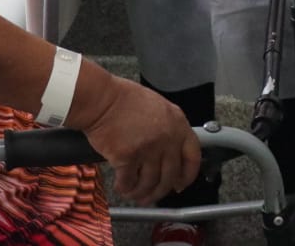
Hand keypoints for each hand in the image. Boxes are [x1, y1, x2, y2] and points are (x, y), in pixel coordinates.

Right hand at [79, 77, 200, 204]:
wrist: (101, 99)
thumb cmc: (124, 99)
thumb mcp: (159, 107)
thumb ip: (169, 129)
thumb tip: (170, 153)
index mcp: (178, 124)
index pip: (193, 157)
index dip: (188, 176)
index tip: (181, 184)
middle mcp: (167, 138)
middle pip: (170, 176)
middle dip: (160, 191)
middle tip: (151, 196)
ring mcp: (149, 149)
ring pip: (150, 183)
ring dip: (141, 193)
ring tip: (134, 194)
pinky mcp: (128, 157)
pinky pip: (129, 182)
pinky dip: (124, 188)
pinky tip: (121, 187)